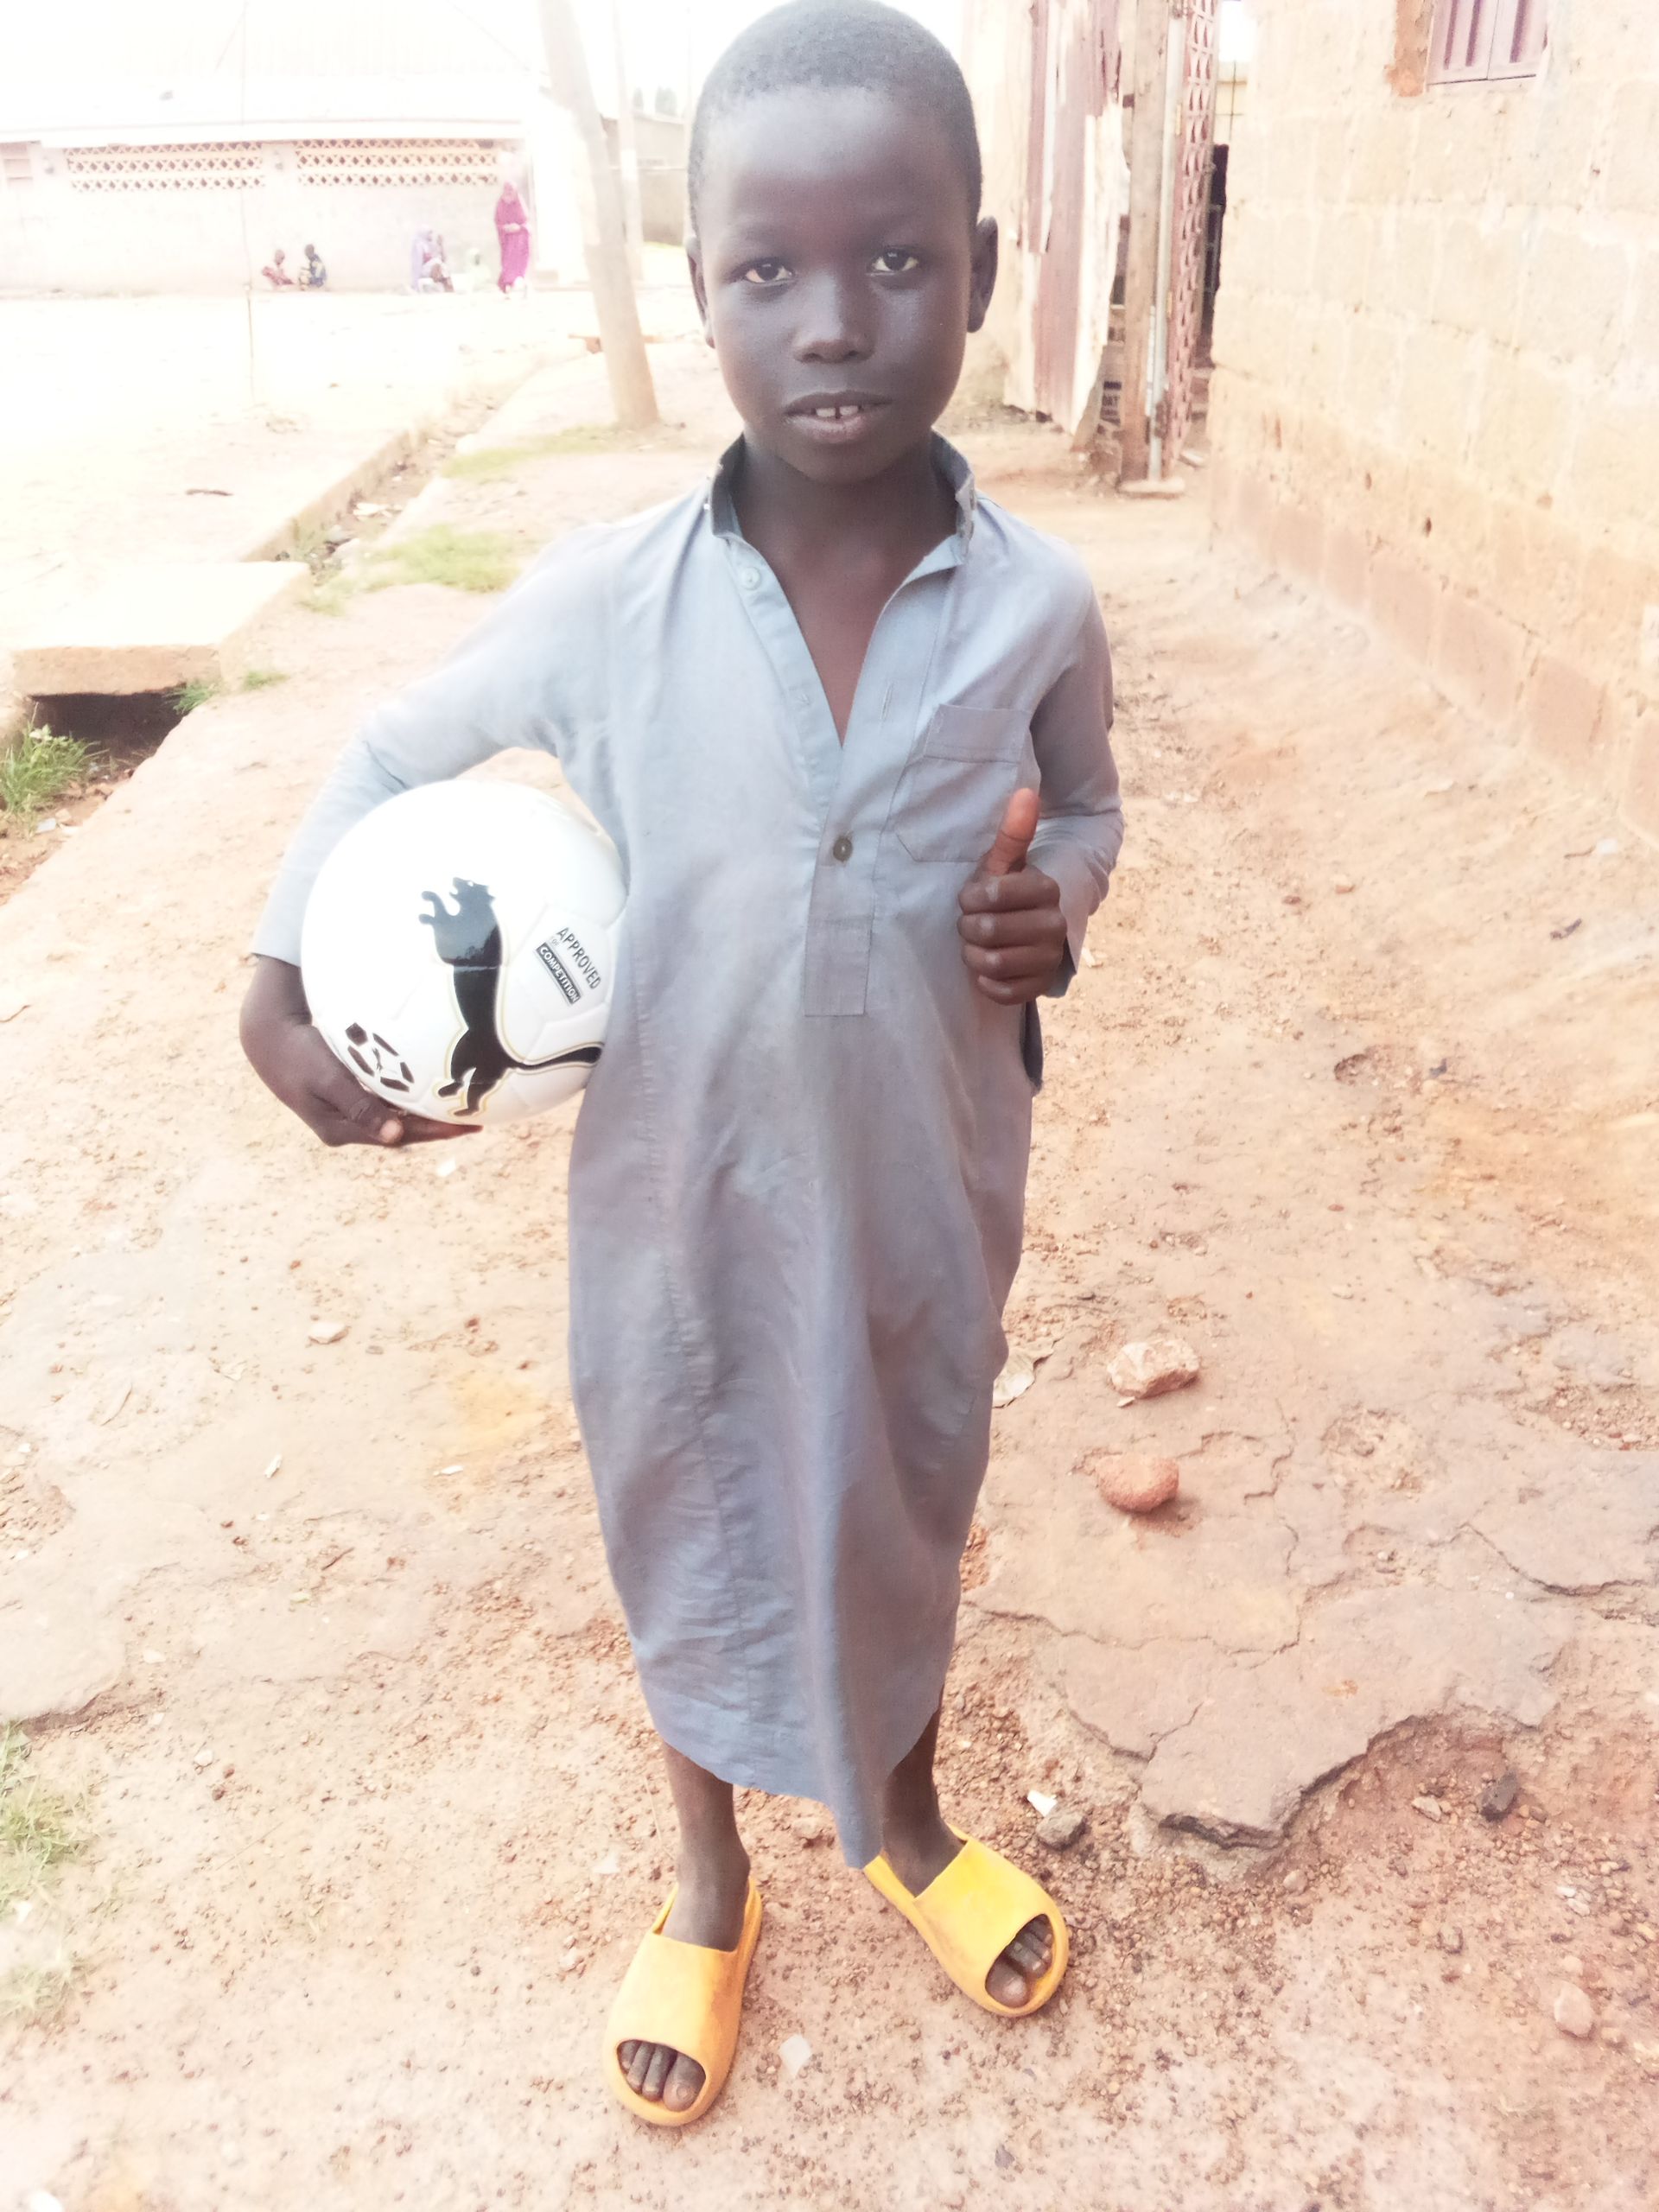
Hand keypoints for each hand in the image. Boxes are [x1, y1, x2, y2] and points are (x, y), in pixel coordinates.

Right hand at [239, 956, 476, 1148]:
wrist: (266, 1035)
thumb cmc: (297, 1052)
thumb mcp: (327, 1079)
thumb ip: (359, 1106)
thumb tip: (394, 1138)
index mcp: (340, 1130)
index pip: (399, 1136)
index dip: (435, 1133)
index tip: (468, 1128)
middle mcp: (347, 1124)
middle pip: (402, 1130)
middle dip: (437, 1127)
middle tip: (476, 1121)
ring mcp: (347, 1108)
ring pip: (396, 1115)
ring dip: (426, 1112)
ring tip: (461, 1107)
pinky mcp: (349, 1089)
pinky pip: (388, 1097)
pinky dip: (410, 1095)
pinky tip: (431, 1088)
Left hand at [957, 788, 1066, 1004]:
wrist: (1024, 935)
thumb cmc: (1004, 895)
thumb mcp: (1004, 865)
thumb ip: (1013, 833)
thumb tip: (1025, 792)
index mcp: (1046, 889)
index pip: (993, 895)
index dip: (971, 898)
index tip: (970, 898)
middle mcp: (1055, 924)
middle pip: (987, 930)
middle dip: (968, 928)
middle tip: (970, 924)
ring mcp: (1049, 958)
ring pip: (992, 961)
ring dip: (974, 954)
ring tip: (976, 945)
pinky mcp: (1039, 988)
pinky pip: (1000, 991)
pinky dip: (985, 980)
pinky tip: (987, 967)